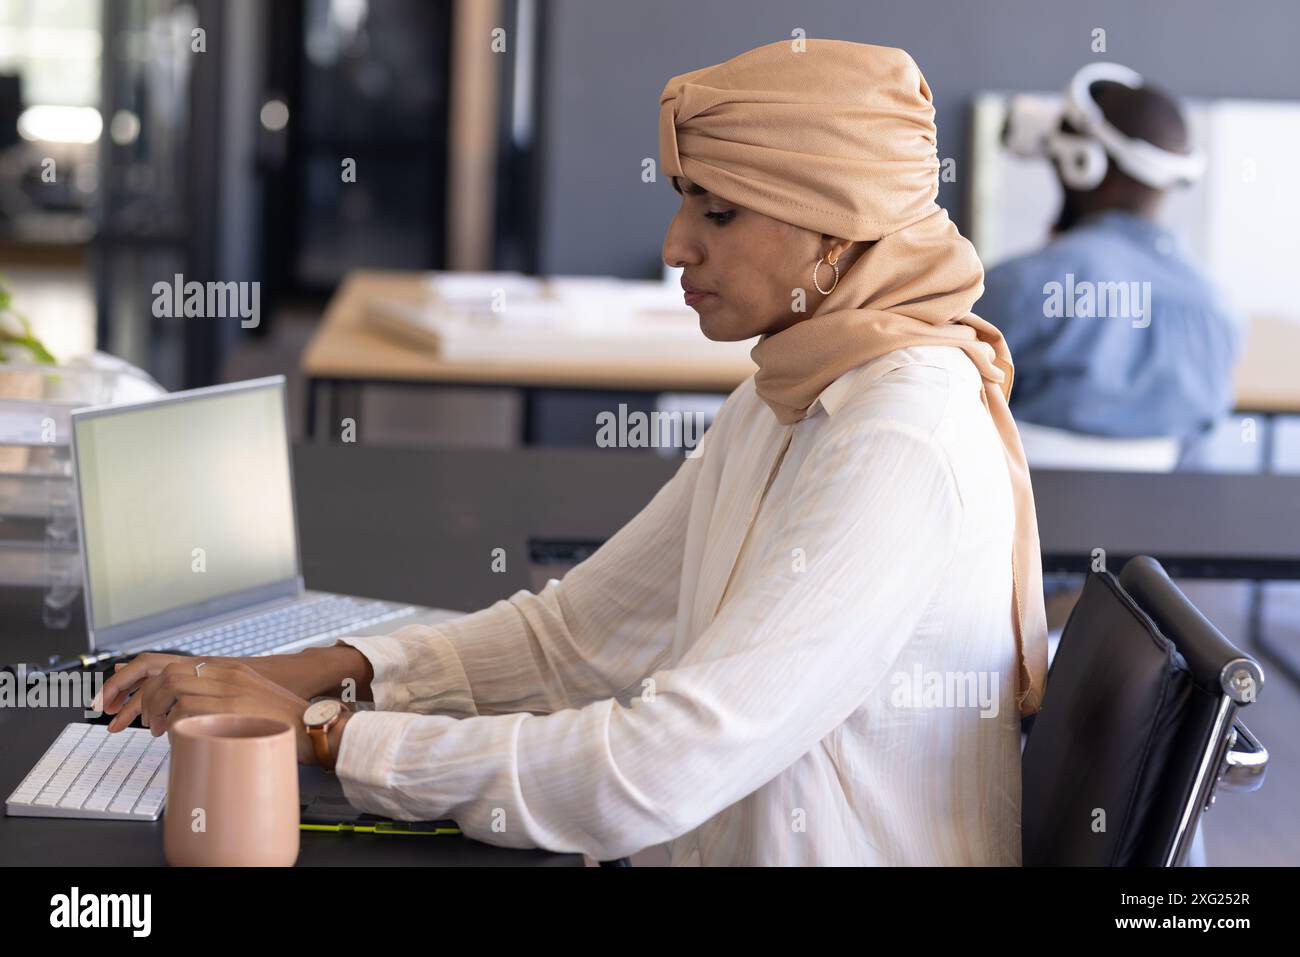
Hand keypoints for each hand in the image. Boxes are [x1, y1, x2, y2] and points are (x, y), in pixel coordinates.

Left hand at [102, 657, 316, 763]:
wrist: (315, 725)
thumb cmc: (283, 721)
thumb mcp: (250, 699)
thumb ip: (220, 698)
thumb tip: (185, 713)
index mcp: (228, 669)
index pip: (171, 664)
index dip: (139, 679)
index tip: (120, 695)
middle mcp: (226, 674)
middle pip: (166, 673)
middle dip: (138, 694)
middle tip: (130, 718)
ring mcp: (227, 689)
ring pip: (171, 688)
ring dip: (153, 709)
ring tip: (152, 728)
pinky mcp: (229, 707)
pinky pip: (184, 712)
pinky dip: (172, 725)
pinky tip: (173, 736)